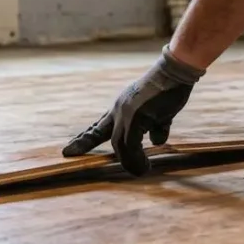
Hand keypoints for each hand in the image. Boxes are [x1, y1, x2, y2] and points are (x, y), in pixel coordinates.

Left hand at [61, 45, 204, 175]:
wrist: (176, 72)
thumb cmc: (171, 88)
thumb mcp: (161, 112)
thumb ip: (156, 126)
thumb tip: (156, 141)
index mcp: (122, 106)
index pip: (100, 125)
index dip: (86, 138)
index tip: (69, 148)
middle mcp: (120, 109)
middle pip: (101, 133)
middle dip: (84, 144)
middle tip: (68, 153)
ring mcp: (126, 113)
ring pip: (118, 144)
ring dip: (128, 162)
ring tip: (140, 171)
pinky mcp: (136, 117)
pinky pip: (131, 145)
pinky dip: (138, 160)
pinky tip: (145, 167)